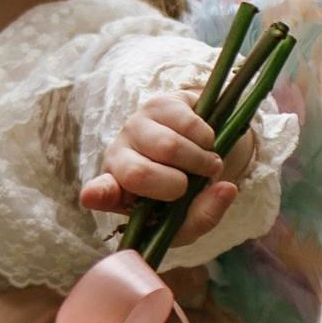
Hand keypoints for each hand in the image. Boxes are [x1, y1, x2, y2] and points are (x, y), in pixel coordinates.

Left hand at [81, 89, 230, 232]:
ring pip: (169, 147)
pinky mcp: (159, 104)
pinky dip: (208, 141)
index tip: (94, 196)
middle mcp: (119, 155)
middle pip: (140, 172)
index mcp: (118, 191)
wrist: (197, 149)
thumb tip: (227, 189)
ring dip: (201, 162)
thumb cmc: (184, 192)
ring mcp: (136, 126)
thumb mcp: (191, 219)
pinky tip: (205, 145)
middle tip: (194, 185)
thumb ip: (204, 217)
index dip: (98, 194)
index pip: (99, 192)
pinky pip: (189, 125)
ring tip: (207, 166)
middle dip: (176, 185)